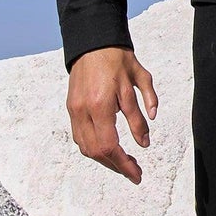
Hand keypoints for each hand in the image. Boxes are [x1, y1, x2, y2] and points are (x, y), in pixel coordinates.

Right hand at [66, 46, 158, 184]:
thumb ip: (140, 114)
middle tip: (134, 172)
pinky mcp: (71, 107)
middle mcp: (83, 111)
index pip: (110, 147)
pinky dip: (93, 147)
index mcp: (101, 105)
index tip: (137, 174)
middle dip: (116, 166)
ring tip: (123, 162)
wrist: (93, 41)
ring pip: (85, 147)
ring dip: (104, 159)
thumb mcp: (138, 81)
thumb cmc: (117, 58)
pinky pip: (79, 136)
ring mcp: (74, 110)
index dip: (124, 164)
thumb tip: (144, 142)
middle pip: (96, 152)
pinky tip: (108, 148)